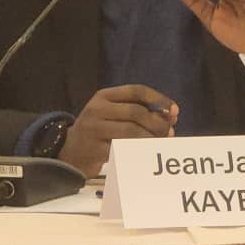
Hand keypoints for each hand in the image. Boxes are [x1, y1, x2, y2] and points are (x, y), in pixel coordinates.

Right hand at [58, 85, 176, 176]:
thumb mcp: (113, 114)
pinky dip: (139, 151)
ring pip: (131, 131)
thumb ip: (139, 111)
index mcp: (104, 96)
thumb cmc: (100, 131)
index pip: (137, 91)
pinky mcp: (94, 149)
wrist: (70, 153)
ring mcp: (93, 129)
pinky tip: (147, 153)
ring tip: (161, 143)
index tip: (174, 110)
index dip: (159, 99)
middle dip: (157, 122)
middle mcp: (97, 109)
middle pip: (136, 112)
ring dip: (152, 138)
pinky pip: (123, 149)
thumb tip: (172, 115)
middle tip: (169, 132)